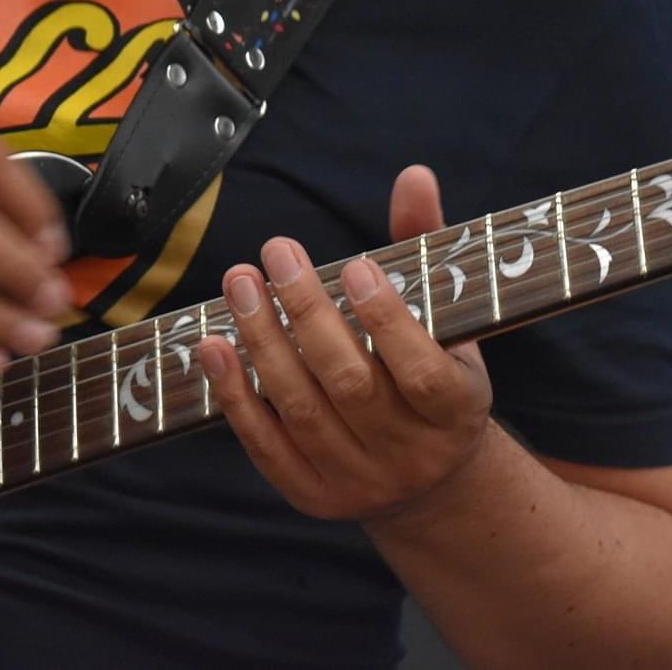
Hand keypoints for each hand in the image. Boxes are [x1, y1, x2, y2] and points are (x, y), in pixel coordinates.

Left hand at [197, 165, 492, 522]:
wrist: (428, 480)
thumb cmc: (435, 372)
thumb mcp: (448, 317)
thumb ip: (426, 246)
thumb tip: (414, 175)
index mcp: (459, 411)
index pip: (423, 372)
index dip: (387, 321)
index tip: (353, 265)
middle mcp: (412, 455)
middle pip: (351, 385)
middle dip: (307, 315)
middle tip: (275, 253)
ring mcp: (361, 481)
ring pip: (303, 411)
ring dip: (264, 343)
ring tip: (239, 284)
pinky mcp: (312, 496)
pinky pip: (267, 446)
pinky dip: (236, 396)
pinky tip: (212, 346)